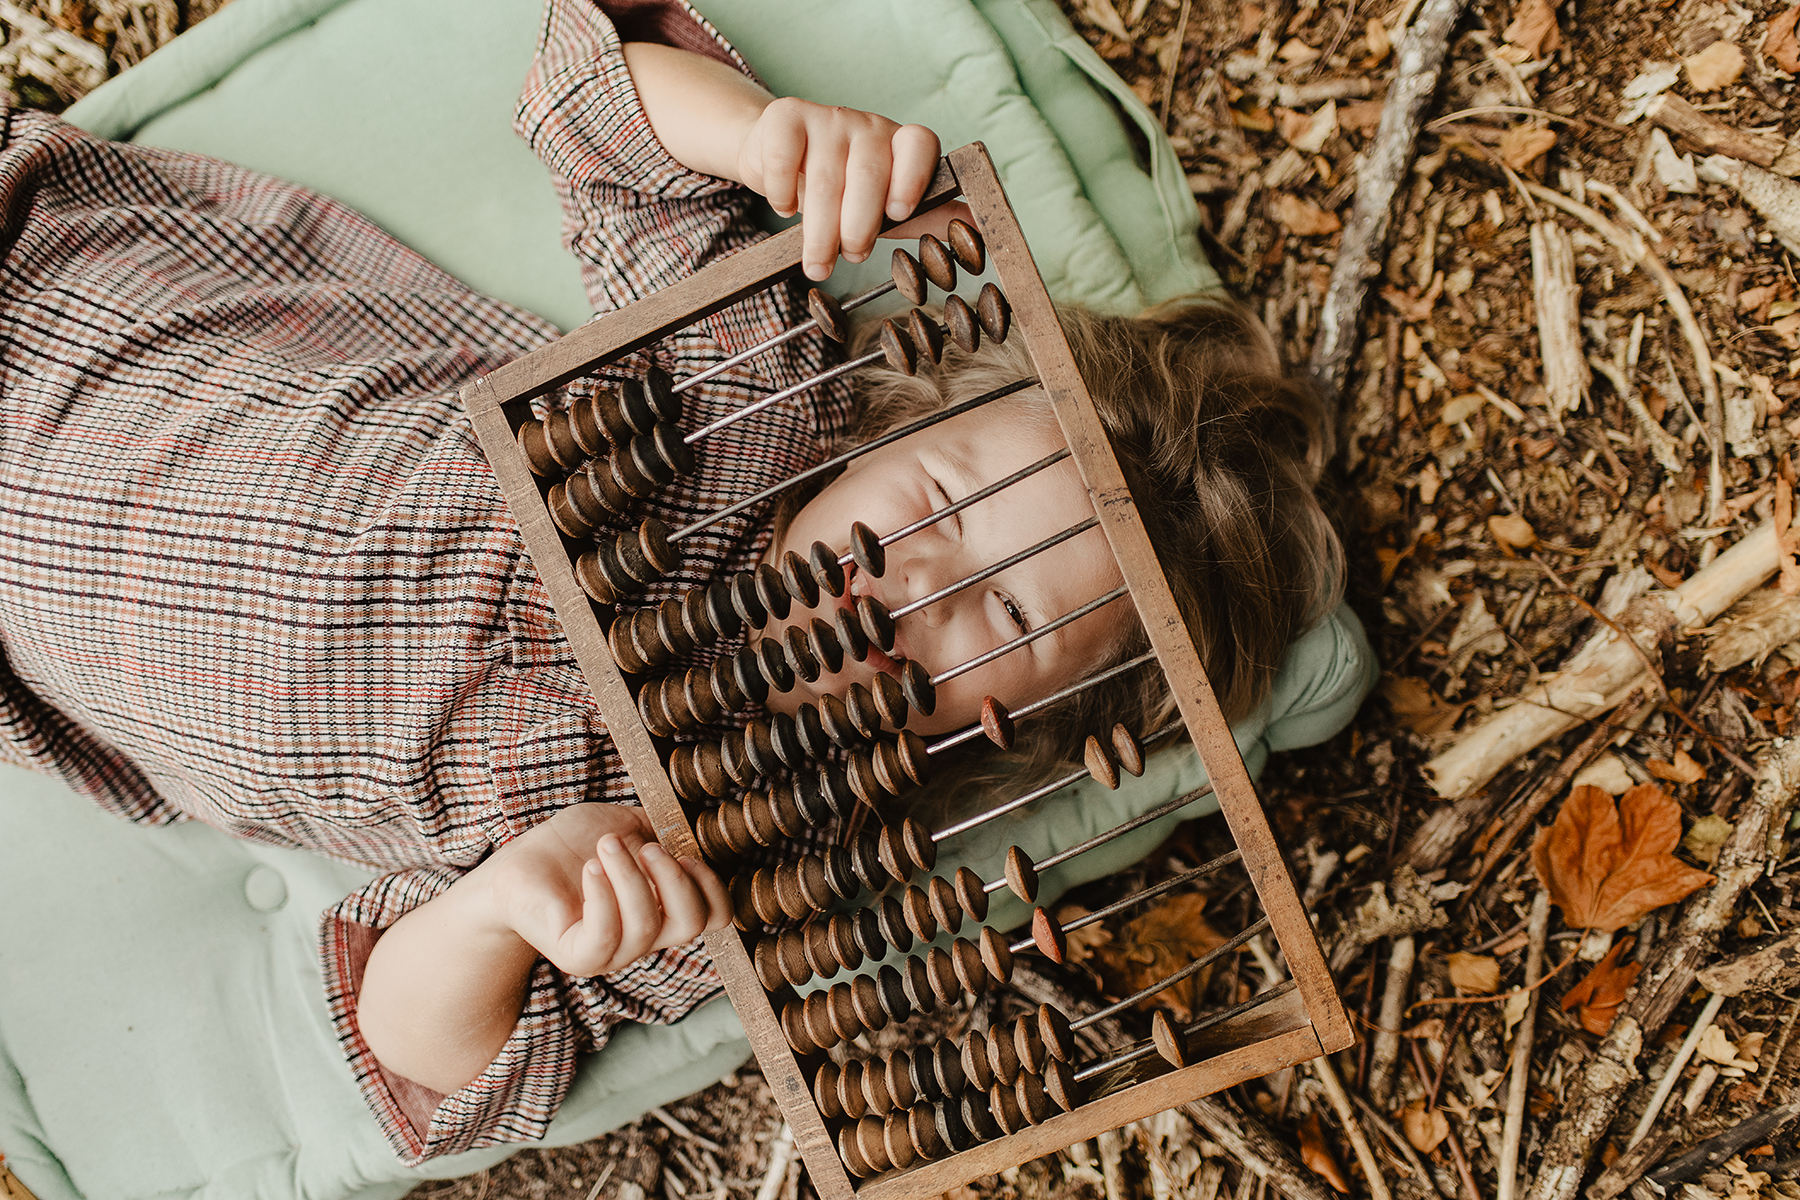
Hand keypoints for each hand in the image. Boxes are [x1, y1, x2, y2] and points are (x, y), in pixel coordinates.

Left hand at [480, 802, 730, 977]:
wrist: (517, 862)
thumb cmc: (571, 844)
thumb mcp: (624, 823)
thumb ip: (659, 826)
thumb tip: (687, 825)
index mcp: (662, 909)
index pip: (714, 917)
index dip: (712, 885)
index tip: (684, 852)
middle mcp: (643, 936)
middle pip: (691, 923)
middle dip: (675, 878)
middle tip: (645, 848)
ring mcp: (612, 951)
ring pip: (647, 925)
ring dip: (630, 876)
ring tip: (605, 847)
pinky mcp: (579, 955)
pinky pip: (605, 935)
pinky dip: (604, 896)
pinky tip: (591, 869)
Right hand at [737, 98, 944, 280]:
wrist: (782, 156)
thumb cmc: (846, 189)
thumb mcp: (889, 204)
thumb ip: (930, 214)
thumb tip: (978, 231)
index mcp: (900, 143)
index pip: (919, 144)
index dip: (913, 177)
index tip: (900, 213)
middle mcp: (867, 125)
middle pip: (868, 173)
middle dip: (859, 223)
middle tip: (851, 255)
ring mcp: (827, 117)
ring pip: (824, 177)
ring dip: (820, 229)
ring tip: (818, 263)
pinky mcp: (786, 115)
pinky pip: (785, 156)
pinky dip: (784, 192)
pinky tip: (786, 210)